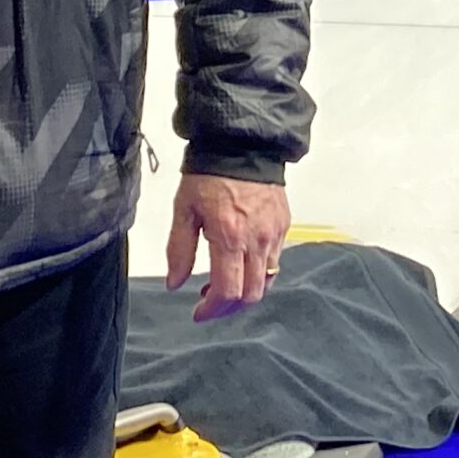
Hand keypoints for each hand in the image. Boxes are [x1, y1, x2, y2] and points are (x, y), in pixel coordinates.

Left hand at [166, 172, 290, 323]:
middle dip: (228, 307)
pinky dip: (258, 272)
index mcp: (229, 237)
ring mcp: (274, 234)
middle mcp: (256, 240)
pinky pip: (275, 261)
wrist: (242, 144)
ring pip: (266, 282)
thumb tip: (175, 283)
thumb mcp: (184, 210)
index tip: (199, 313)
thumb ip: (179, 250)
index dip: (212, 310)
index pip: (227, 291)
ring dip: (245, 292)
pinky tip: (241, 262)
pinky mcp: (283, 226)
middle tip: (209, 301)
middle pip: (250, 295)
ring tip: (224, 281)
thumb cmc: (209, 174)